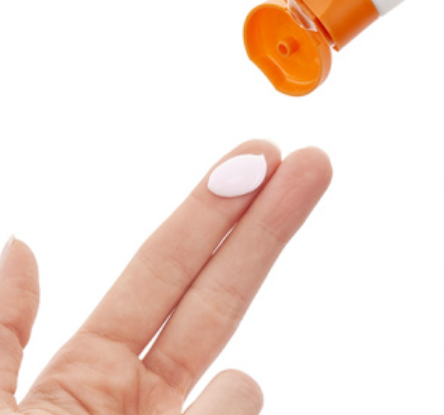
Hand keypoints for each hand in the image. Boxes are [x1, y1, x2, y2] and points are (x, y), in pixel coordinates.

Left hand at [0, 140, 331, 414]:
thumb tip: (20, 249)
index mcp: (83, 381)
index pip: (164, 272)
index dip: (210, 209)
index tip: (253, 158)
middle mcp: (140, 411)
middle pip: (222, 294)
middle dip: (267, 223)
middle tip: (312, 163)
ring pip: (233, 392)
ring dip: (214, 403)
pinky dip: (219, 414)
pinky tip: (212, 403)